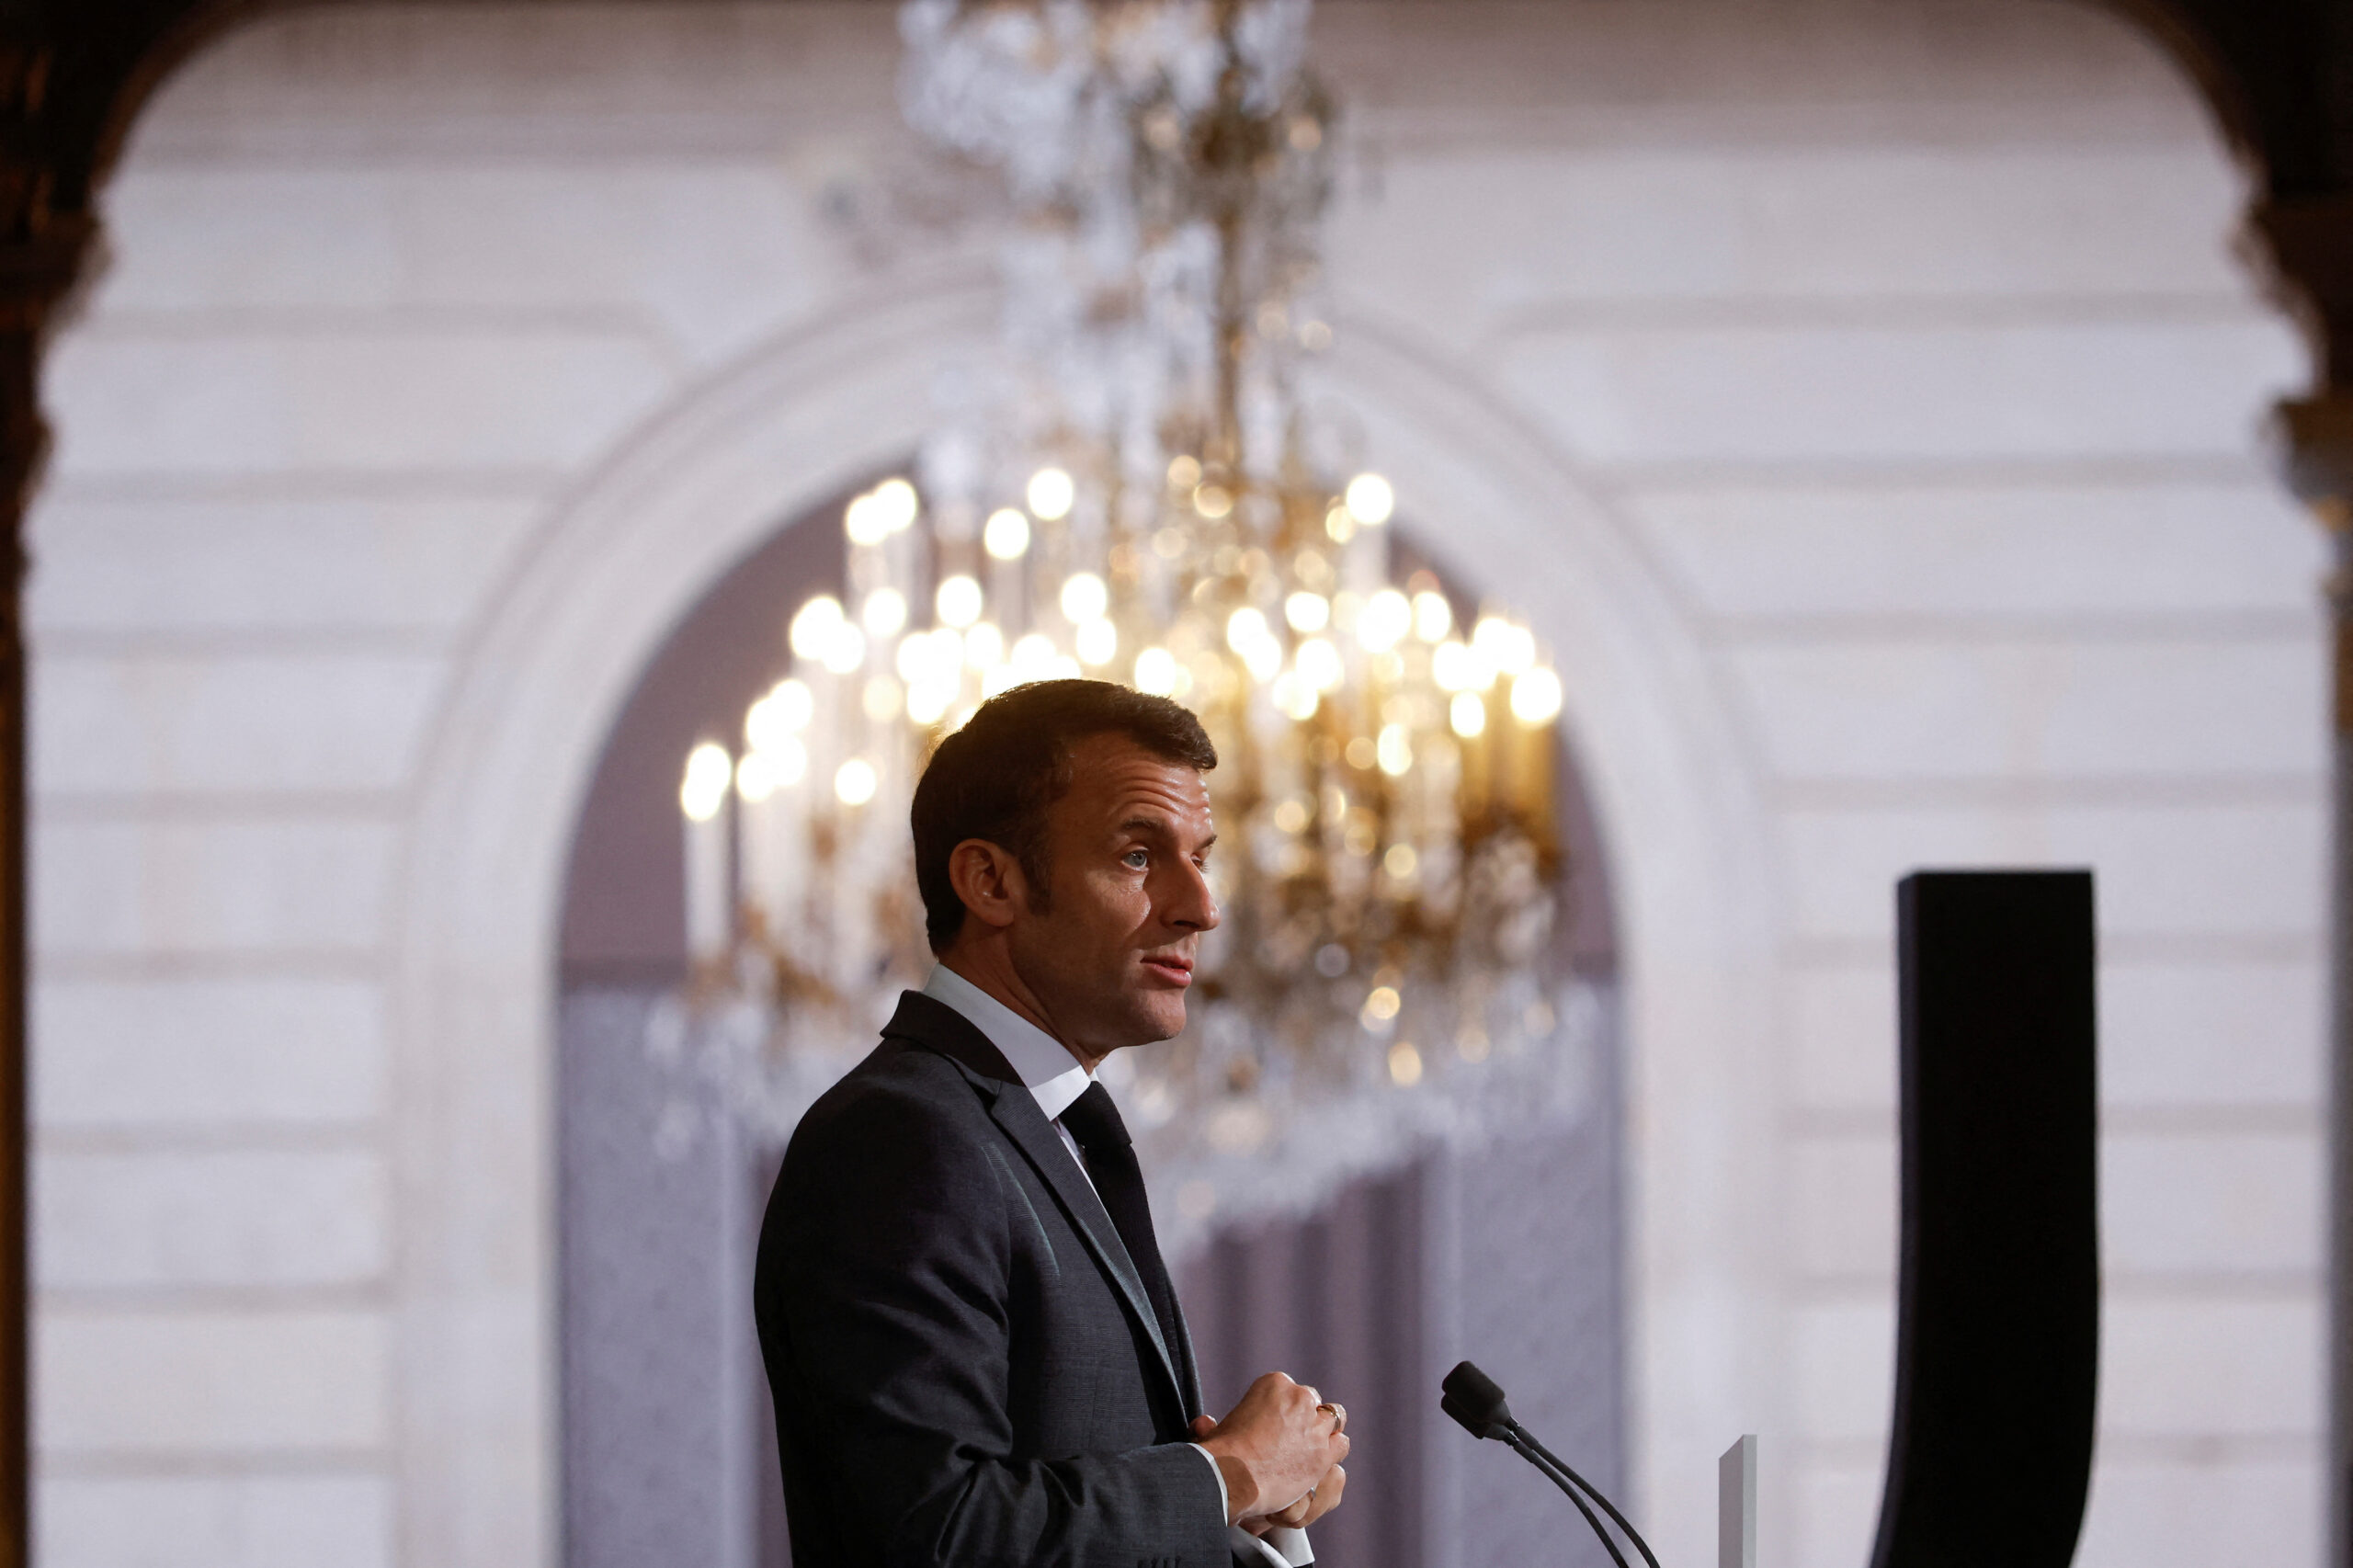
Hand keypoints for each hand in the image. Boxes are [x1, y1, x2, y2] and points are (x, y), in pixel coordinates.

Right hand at [1193, 1373, 1349, 1526]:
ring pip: (1333, 1419)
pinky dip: (1332, 1452)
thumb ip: (1215, 1423)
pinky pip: (1340, 1444)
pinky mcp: (1324, 1451)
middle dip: (1306, 1417)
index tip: (1276, 1425)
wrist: (1232, 1476)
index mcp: (1275, 1383)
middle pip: (1313, 1401)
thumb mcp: (1215, 1429)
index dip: (1286, 1410)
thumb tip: (1202, 1423)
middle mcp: (1299, 1397)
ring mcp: (1314, 1424)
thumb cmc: (1218, 1453)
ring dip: (1324, 1432)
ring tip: (1311, 1448)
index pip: (1291, 1389)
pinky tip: (1320, 1461)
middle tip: (1295, 1437)